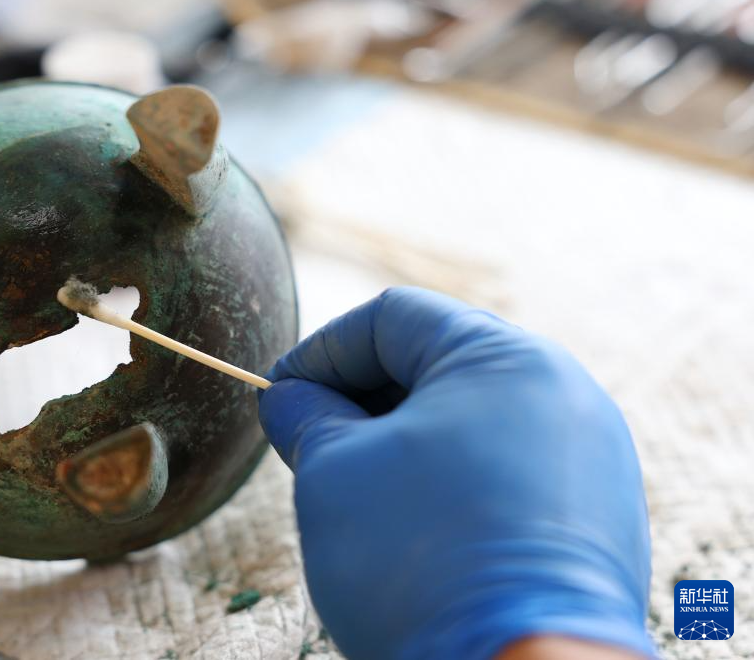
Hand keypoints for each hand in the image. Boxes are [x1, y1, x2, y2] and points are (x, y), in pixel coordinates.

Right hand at [258, 288, 653, 659]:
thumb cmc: (420, 563)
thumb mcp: (334, 472)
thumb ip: (307, 416)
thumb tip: (290, 398)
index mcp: (503, 357)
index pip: (392, 317)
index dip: (322, 350)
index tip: (282, 395)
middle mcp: (562, 390)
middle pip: (439, 359)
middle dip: (363, 394)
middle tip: (312, 439)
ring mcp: (590, 452)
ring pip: (475, 414)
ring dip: (405, 437)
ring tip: (360, 485)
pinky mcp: (598, 510)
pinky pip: (511, 464)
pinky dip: (454, 475)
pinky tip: (415, 520)